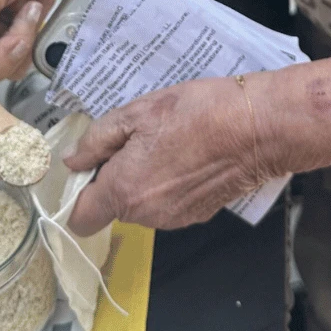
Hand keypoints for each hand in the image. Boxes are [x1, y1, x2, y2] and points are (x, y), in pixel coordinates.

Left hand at [65, 76, 261, 235]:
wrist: (257, 128)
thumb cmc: (197, 113)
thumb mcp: (138, 112)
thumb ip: (97, 139)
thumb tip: (73, 160)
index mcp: (124, 190)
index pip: (80, 219)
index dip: (78, 192)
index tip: (90, 165)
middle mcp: (146, 215)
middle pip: (113, 206)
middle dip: (116, 176)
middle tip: (136, 138)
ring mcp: (174, 219)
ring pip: (141, 204)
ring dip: (143, 178)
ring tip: (166, 140)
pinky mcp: (197, 215)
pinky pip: (167, 203)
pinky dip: (169, 183)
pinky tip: (187, 153)